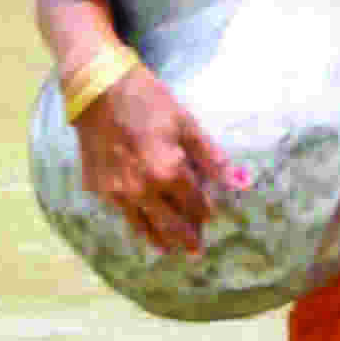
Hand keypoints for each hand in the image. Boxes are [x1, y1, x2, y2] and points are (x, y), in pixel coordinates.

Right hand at [75, 63, 248, 253]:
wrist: (96, 88)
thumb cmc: (147, 100)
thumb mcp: (186, 124)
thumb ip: (213, 159)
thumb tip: (243, 183)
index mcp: (168, 173)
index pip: (194, 205)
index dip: (204, 212)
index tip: (209, 218)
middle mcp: (141, 190)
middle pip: (169, 225)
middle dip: (185, 239)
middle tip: (195, 252)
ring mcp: (115, 192)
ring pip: (142, 226)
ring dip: (158, 239)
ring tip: (168, 249)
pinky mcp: (96, 187)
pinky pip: (120, 212)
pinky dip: (133, 220)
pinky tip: (139, 222)